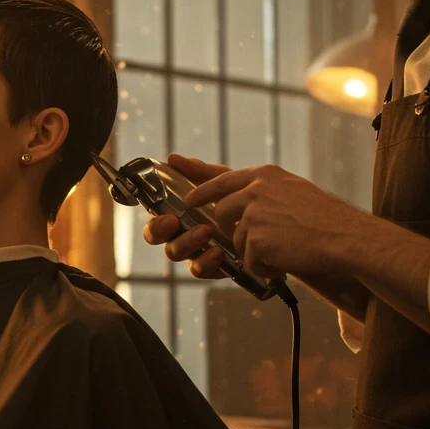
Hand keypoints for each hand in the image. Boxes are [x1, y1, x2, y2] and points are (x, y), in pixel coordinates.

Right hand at [142, 154, 246, 279]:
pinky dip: (205, 261)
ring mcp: (195, 251)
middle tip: (175, 221)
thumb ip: (199, 171)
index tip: (168, 215)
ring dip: (186, 242)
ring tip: (206, 231)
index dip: (155, 219)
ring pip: (176, 253)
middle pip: (158, 238)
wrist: (274, 217)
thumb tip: (172, 158)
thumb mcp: (223, 181)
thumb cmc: (243, 197)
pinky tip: (218, 252)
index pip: (155, 217)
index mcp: (178, 211)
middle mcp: (181, 232)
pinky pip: (199, 270)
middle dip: (161, 231)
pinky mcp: (212, 266)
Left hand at [180, 160, 363, 279]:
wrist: (346, 237)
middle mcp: (255, 190)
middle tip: (250, 243)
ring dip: (256, 254)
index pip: (222, 179)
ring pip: (236, 241)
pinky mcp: (255, 239)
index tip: (188, 198)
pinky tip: (284, 264)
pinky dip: (264, 268)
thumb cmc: (326, 218)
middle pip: (221, 212)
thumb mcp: (294, 190)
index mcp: (265, 175)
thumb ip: (266, 191)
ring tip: (284, 254)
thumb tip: (242, 203)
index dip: (202, 189)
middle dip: (230, 232)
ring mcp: (253, 214)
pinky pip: (248, 261)